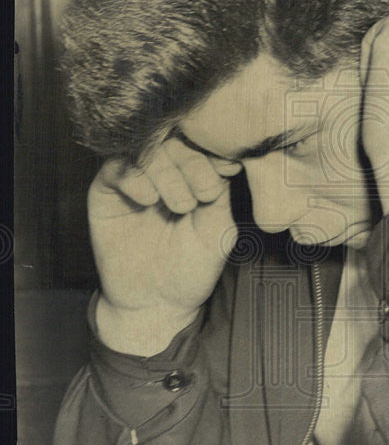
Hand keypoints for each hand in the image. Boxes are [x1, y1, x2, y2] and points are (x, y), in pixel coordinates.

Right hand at [89, 137, 241, 353]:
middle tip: (200, 197)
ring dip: (166, 173)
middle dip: (191, 164)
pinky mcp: (107, 191)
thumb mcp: (217, 232)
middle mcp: (165, 172)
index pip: (203, 144)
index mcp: (195, 176)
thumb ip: (220, 194)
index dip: (213, 153)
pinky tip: (149, 201)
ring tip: (179, 207)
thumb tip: (226, 159)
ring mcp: (135, 179)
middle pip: (175, 140)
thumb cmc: (190, 269)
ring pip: (146, 149)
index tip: (227, 172)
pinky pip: (115, 167)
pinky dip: (135, 178)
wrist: (155, 304)